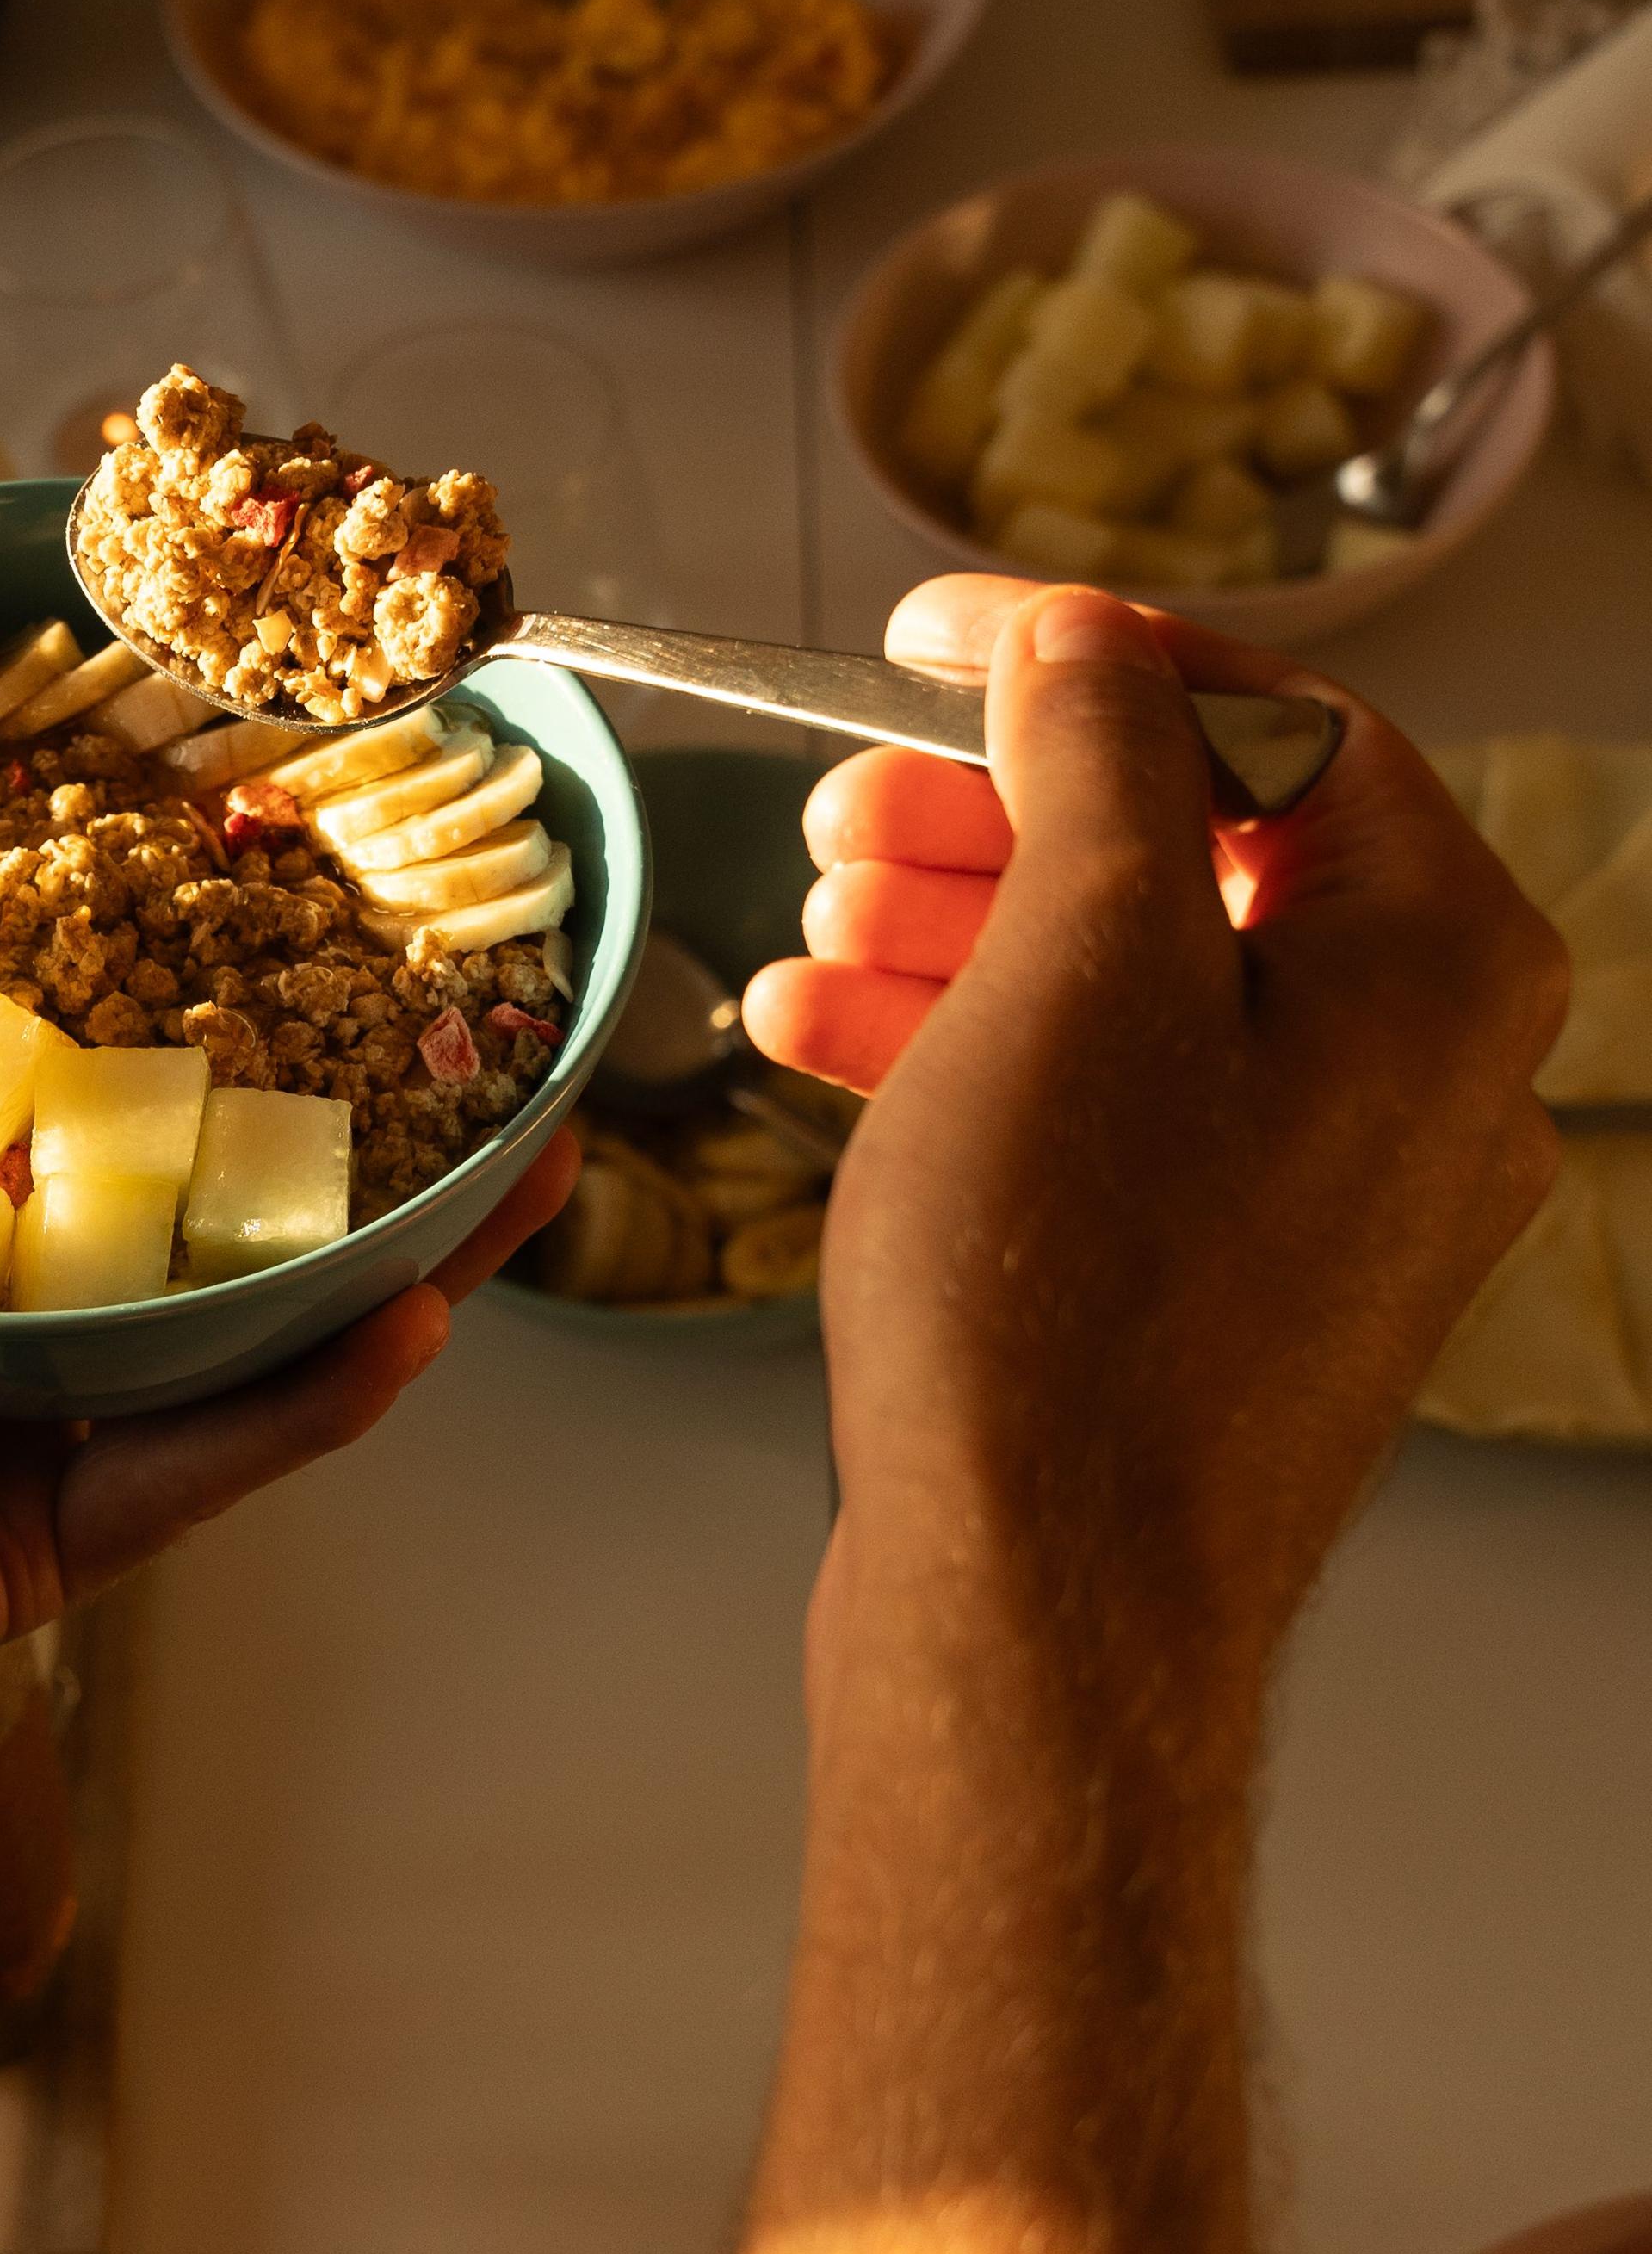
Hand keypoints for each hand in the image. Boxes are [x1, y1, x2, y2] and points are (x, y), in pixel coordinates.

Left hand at [0, 1038, 577, 1791]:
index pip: (84, 1072)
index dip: (202, 983)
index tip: (304, 884)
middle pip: (204, 1199)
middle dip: (354, 1117)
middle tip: (474, 1025)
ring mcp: (16, 1432)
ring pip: (245, 1333)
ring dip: (399, 1257)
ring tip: (528, 1165)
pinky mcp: (27, 1542)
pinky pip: (198, 1466)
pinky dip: (307, 1397)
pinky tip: (409, 1314)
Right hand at [743, 578, 1563, 1669]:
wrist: (1040, 1619)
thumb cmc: (1071, 1302)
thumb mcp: (1076, 955)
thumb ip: (1097, 753)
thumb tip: (1083, 642)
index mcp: (1446, 970)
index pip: (1280, 724)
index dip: (1090, 653)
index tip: (927, 634)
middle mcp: (1426, 1083)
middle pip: (1200, 857)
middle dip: (998, 812)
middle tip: (844, 802)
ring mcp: (1327, 1203)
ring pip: (1136, 992)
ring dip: (958, 930)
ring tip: (808, 917)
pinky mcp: (1222, 1296)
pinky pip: (1107, 1116)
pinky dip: (975, 1057)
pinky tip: (825, 1036)